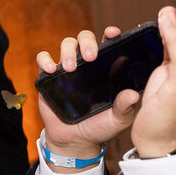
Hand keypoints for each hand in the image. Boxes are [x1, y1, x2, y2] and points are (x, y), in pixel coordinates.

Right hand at [35, 25, 137, 168]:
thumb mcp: (118, 119)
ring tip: (70, 68)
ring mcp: (67, 68)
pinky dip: (45, 60)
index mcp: (106, 68)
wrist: (75, 141)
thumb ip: (126, 107)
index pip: (108, 44)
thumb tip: (133, 94)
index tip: (113, 33)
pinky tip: (51, 70)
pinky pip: (42, 58)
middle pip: (84, 38)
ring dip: (68, 52)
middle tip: (90, 56)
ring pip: (66, 44)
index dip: (110, 34)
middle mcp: (87, 64)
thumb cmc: (100, 127)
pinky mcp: (49, 77)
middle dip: (87, 42)